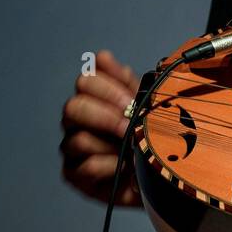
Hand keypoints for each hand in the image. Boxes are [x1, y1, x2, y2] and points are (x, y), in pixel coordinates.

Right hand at [60, 49, 143, 205]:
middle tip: (129, 126)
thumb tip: (101, 56)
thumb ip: (125, 81)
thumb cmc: (149, 135)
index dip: (109, 88)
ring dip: (111, 145)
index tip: (132, 100)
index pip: (87, 80)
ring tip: (133, 149)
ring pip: (79, 139)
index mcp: (94, 99)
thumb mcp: (145, 104)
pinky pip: (86, 167)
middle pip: (72, 107)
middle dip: (105, 116)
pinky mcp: (74, 174)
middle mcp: (78, 121)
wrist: (159, 174)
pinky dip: (111, 166)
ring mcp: (72, 148)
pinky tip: (126, 168)